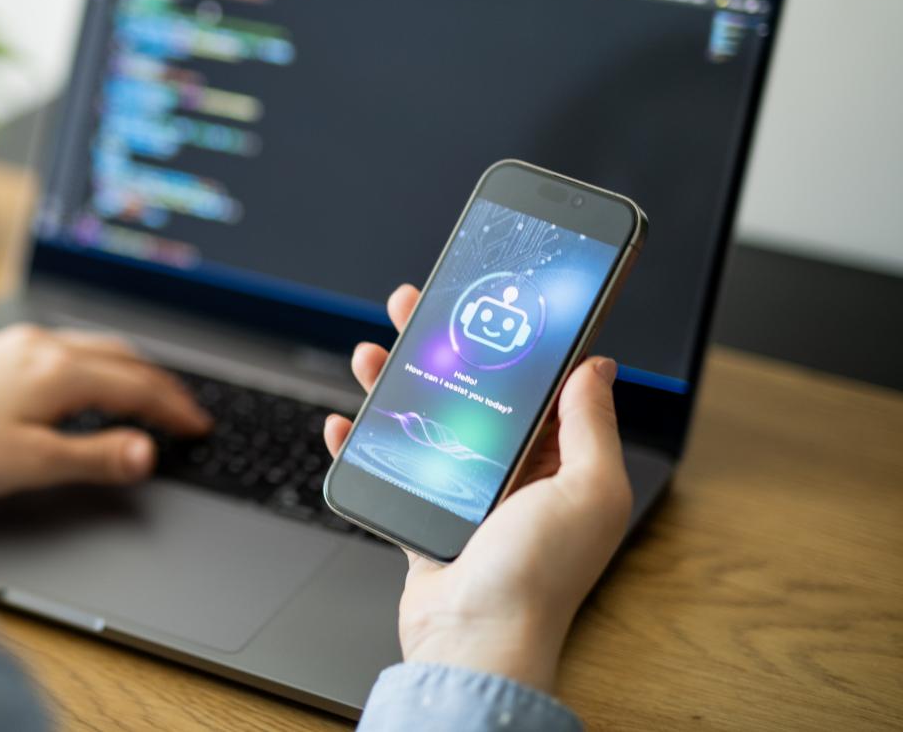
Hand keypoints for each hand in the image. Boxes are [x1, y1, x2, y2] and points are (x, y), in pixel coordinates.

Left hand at [0, 323, 211, 497]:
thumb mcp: (30, 464)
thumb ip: (94, 458)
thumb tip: (147, 452)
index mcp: (59, 372)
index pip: (137, 387)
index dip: (174, 409)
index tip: (198, 426)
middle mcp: (44, 346)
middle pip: (123, 358)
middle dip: (161, 384)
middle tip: (186, 409)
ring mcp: (19, 341)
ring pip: (95, 346)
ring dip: (131, 368)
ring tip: (148, 391)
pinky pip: (67, 345)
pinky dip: (98, 362)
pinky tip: (87, 379)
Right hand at [323, 284, 632, 694]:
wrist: (475, 641)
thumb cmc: (537, 576)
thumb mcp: (589, 491)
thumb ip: (593, 426)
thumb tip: (597, 367)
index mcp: (559, 463)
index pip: (535, 384)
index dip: (508, 339)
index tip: (484, 300)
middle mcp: (513, 474)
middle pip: (469, 390)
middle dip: (437, 345)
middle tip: (412, 308)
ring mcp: (464, 493)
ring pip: (422, 418)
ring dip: (391, 383)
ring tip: (367, 356)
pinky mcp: (423, 515)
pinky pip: (387, 466)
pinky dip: (360, 443)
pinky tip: (343, 423)